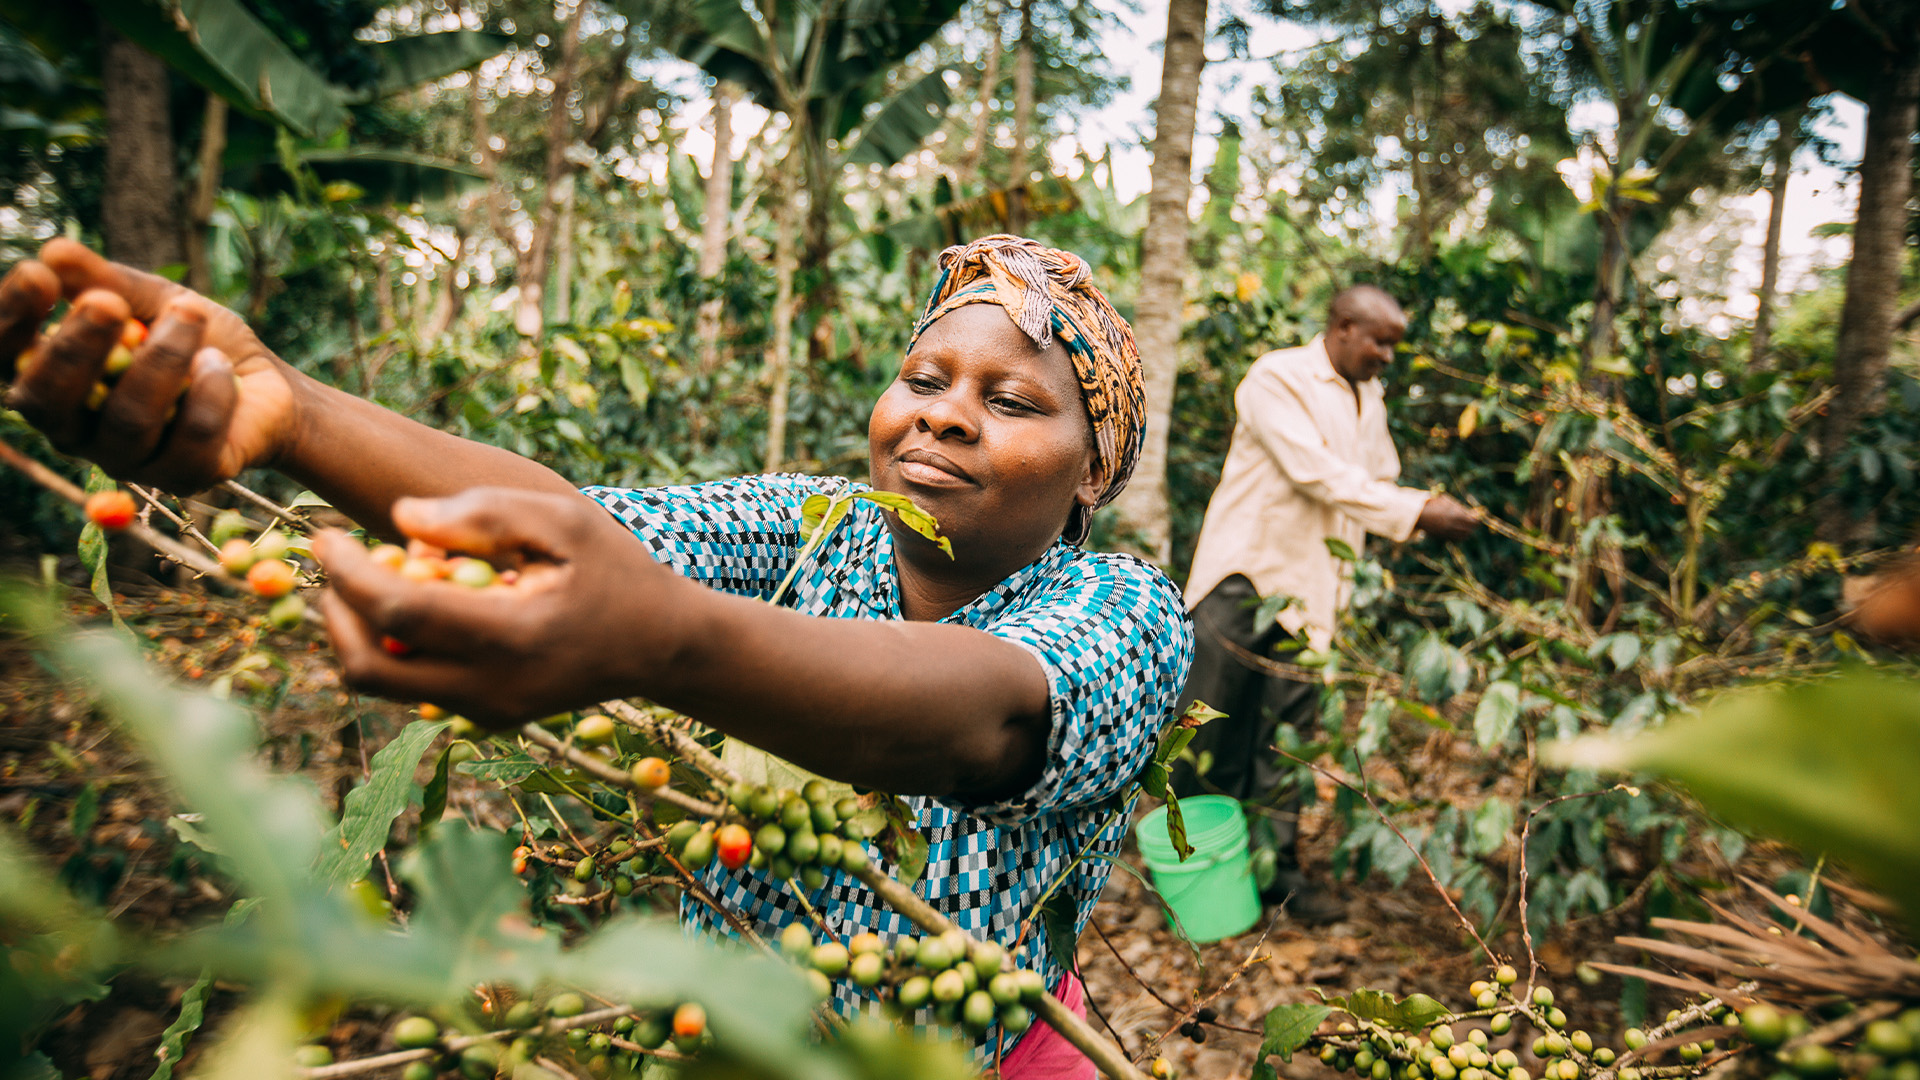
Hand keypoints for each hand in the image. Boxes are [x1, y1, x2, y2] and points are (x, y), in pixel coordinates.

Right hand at [1, 239, 297, 491]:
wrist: (265, 384)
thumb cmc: (194, 338)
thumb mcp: (152, 299)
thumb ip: (105, 280)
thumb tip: (54, 252)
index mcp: (52, 381)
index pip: (7, 358)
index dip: (11, 320)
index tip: (37, 275)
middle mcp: (76, 429)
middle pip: (50, 401)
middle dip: (77, 346)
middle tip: (108, 302)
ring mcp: (127, 459)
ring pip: (127, 418)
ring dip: (161, 358)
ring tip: (191, 313)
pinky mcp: (184, 475)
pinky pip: (190, 436)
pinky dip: (209, 391)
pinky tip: (220, 363)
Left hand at [313, 487, 679, 726]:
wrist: (663, 645)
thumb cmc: (616, 570)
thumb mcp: (562, 521)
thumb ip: (483, 514)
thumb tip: (399, 518)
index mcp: (512, 636)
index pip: (397, 610)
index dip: (346, 571)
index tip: (324, 533)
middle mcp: (492, 688)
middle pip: (369, 666)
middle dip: (334, 612)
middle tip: (336, 564)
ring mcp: (488, 712)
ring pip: (383, 684)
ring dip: (358, 630)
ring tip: (377, 576)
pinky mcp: (486, 717)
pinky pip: (412, 688)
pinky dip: (394, 645)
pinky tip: (417, 601)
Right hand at [1416, 495, 1478, 541]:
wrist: (1417, 513)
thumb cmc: (1433, 503)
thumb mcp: (1448, 501)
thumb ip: (1460, 507)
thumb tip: (1473, 513)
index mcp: (1456, 514)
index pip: (1474, 521)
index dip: (1477, 518)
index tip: (1477, 515)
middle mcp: (1453, 525)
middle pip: (1471, 529)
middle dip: (1473, 525)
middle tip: (1473, 521)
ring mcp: (1448, 532)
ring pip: (1464, 536)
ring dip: (1467, 531)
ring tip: (1466, 525)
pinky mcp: (1443, 536)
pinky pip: (1456, 539)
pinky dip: (1460, 535)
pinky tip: (1458, 529)